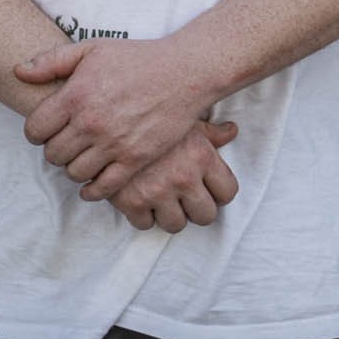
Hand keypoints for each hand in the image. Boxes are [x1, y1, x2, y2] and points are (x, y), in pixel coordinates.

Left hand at [16, 36, 220, 200]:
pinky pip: (104, 187)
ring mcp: (114, 144)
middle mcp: (91, 123)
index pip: (35, 129)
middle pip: (53, 154)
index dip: (35, 132)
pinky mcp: (136, 159)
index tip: (44, 130)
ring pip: (75, 173)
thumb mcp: (90, 49)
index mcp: (75, 95)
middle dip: (54, 150)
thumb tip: (18, 71)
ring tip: (80, 157)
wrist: (182, 73)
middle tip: (63, 144)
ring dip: (73, 168)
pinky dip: (93, 190)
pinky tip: (92, 183)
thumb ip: (51, 61)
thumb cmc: (135, 58)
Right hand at [104, 119, 240, 233]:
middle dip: (194, 208)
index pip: (227, 192)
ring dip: (168, 214)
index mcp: (202, 156)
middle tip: (182, 197)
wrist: (106, 115)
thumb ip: (210, 132)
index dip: (218, 193)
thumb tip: (232, 130)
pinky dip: (140, 214)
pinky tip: (137, 196)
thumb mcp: (184, 119)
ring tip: (159, 198)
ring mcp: (158, 191)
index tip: (206, 188)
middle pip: (205, 215)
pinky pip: (144, 224)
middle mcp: (184, 177)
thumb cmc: (150, 114)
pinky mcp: (130, 201)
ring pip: (175, 225)